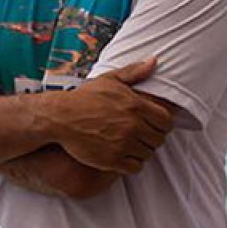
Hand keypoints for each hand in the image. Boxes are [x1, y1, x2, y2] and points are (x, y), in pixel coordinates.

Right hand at [46, 59, 177, 174]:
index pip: (166, 122)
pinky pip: (135, 167)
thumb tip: (154, 61)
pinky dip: (132, 163)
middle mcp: (133, 126)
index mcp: (136, 106)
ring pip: (148, 154)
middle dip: (152, 138)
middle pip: (159, 140)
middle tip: (141, 136)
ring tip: (131, 145)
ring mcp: (123, 145)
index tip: (154, 125)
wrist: (60, 117)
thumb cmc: (84, 98)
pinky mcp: (112, 160)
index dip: (162, 124)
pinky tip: (123, 155)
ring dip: (142, 151)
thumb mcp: (110, 80)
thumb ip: (134, 72)